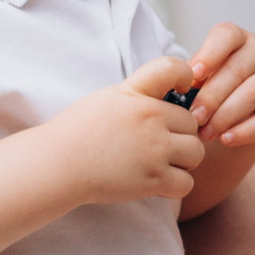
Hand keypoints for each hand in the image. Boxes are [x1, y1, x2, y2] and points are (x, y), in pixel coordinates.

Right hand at [41, 57, 205, 205]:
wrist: (58, 164)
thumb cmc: (78, 132)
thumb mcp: (108, 98)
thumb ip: (139, 93)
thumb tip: (165, 96)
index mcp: (137, 93)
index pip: (174, 68)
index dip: (185, 75)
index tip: (182, 86)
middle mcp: (150, 118)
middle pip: (192, 124)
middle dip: (181, 135)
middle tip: (161, 145)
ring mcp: (154, 150)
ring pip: (196, 153)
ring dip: (184, 161)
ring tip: (162, 164)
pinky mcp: (152, 179)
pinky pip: (186, 183)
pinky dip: (176, 185)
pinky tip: (157, 182)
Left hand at [183, 25, 254, 151]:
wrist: (235, 110)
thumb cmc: (211, 86)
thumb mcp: (200, 75)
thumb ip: (190, 76)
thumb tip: (176, 87)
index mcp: (238, 39)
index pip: (227, 36)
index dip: (210, 54)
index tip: (193, 76)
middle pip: (237, 70)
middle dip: (212, 96)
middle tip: (193, 117)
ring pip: (254, 94)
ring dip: (226, 115)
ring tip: (205, 133)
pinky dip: (245, 132)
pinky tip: (225, 140)